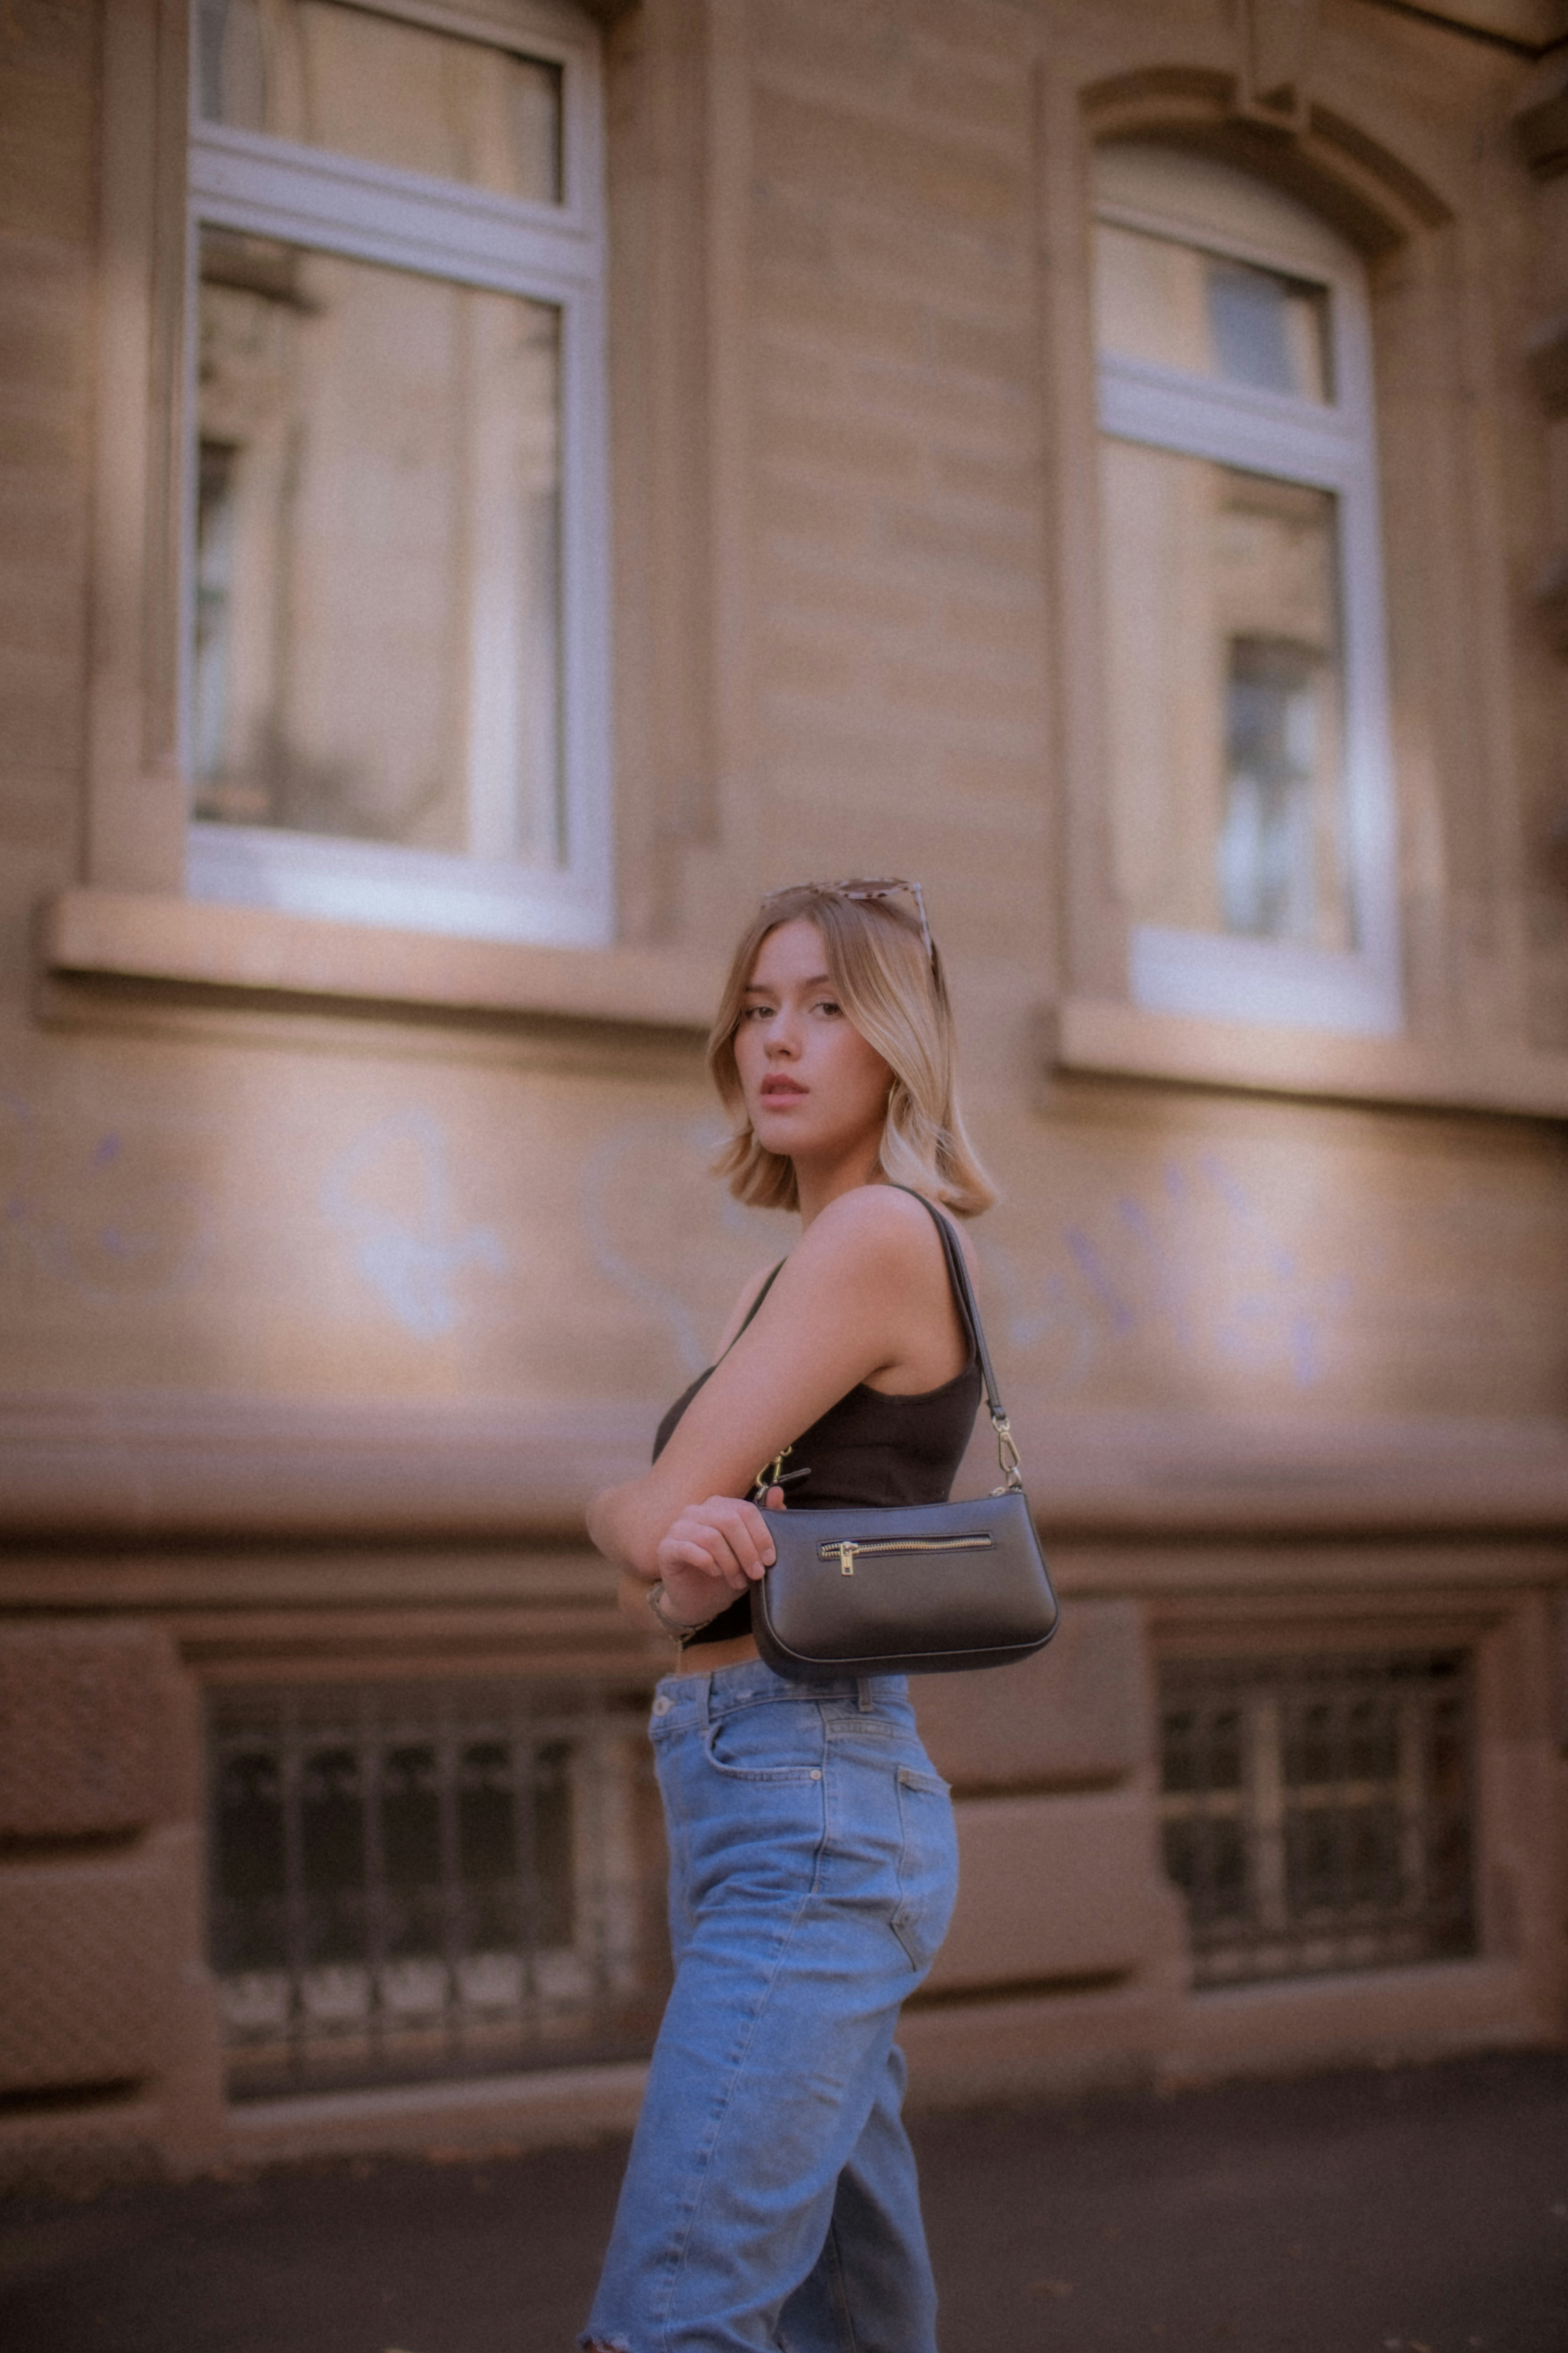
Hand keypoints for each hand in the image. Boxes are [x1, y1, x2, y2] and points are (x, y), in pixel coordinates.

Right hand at [654, 1489, 783, 1627]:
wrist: (699, 1601)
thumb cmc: (727, 1572)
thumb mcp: (752, 1550)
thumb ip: (766, 1520)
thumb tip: (777, 1491)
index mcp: (718, 1506)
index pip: (744, 1510)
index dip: (761, 1535)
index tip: (770, 1560)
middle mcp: (696, 1511)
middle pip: (729, 1521)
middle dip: (748, 1551)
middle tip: (757, 1574)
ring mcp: (678, 1528)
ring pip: (711, 1537)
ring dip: (730, 1563)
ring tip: (738, 1581)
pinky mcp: (666, 1548)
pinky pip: (688, 1549)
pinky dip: (708, 1563)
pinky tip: (716, 1573)